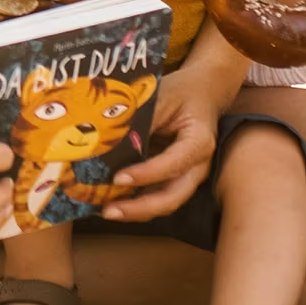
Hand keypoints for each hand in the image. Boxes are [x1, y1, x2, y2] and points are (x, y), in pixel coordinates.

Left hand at [100, 67, 218, 222]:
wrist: (201, 93)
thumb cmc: (181, 93)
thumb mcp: (162, 97)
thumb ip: (140, 119)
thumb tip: (107, 137)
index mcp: (199, 142)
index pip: (175, 163)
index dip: (148, 174)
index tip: (119, 178)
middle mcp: (196, 166)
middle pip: (173, 196)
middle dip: (140, 208)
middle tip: (109, 211)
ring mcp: (186, 176)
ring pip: (163, 202)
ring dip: (134, 210)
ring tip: (104, 210)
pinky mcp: (172, 179)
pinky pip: (154, 195)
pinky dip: (133, 201)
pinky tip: (109, 201)